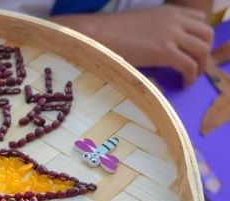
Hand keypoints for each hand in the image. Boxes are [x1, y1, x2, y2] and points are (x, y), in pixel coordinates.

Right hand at [53, 5, 213, 84]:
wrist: (98, 35)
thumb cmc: (112, 34)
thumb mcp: (141, 28)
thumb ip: (156, 35)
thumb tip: (159, 56)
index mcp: (168, 12)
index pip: (199, 20)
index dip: (200, 37)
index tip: (193, 51)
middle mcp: (174, 20)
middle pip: (206, 34)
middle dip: (205, 52)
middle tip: (197, 66)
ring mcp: (171, 35)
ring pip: (202, 49)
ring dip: (201, 64)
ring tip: (192, 76)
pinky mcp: (165, 51)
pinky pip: (189, 65)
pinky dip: (191, 76)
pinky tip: (184, 83)